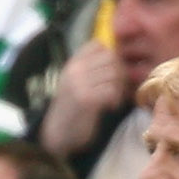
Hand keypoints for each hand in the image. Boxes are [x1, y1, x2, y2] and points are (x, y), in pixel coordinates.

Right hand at [40, 42, 126, 158]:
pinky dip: (116, 99)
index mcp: (72, 63)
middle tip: (119, 88)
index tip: (113, 72)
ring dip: (120, 88)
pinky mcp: (87, 99)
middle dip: (121, 73)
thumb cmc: (72, 109)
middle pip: (111, 58)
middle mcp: (75, 70)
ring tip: (114, 99)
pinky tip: (111, 107)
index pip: (98, 45)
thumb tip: (116, 58)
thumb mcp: (77, 83)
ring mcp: (80, 83)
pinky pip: (112, 90)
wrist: (57, 132)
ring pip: (114, 74)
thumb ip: (91, 70)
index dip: (112, 56)